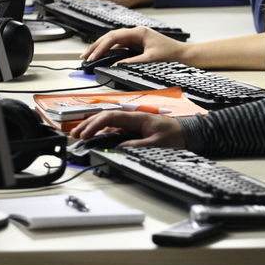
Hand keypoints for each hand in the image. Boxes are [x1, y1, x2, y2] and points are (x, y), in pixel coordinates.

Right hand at [70, 110, 184, 146]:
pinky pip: (115, 130)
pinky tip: (95, 139)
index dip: (95, 124)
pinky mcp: (134, 131)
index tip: (85, 134)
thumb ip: (137, 146)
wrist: (189, 134)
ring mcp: (133, 124)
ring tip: (80, 136)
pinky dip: (102, 134)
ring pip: (108, 124)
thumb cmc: (177, 135)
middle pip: (105, 117)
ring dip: (93, 128)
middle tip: (75, 135)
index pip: (111, 116)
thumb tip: (119, 148)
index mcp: (138, 117)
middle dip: (88, 124)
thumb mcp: (157, 143)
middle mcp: (133, 119)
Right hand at [81, 26, 186, 64]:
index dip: (101, 46)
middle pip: (110, 37)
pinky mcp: (136, 44)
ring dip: (100, 48)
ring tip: (89, 57)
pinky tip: (102, 57)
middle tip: (85, 56)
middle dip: (96, 46)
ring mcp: (135, 38)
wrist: (182, 54)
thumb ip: (133, 61)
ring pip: (112, 41)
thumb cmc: (171, 53)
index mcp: (139, 32)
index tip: (93, 56)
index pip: (114, 37)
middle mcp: (135, 33)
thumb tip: (116, 65)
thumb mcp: (151, 59)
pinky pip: (118, 46)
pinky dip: (109, 51)